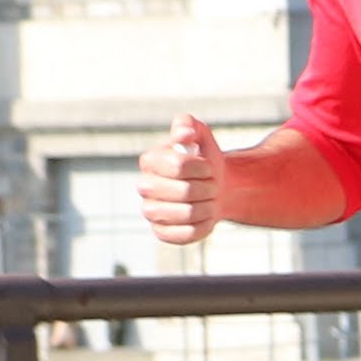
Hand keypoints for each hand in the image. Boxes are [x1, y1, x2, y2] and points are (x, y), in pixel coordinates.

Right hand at [137, 114, 225, 244]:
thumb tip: (184, 134)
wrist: (215, 186)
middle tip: (213, 185)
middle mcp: (145, 187)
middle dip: (206, 188)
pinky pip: (186, 234)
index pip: (178, 165)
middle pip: (183, 192)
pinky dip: (203, 225)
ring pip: (185, 214)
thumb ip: (188, 125)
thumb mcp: (199, 135)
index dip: (200, 167)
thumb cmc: (204, 158)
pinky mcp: (161, 232)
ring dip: (207, 206)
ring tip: (211, 199)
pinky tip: (205, 216)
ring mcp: (151, 211)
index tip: (208, 167)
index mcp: (150, 161)